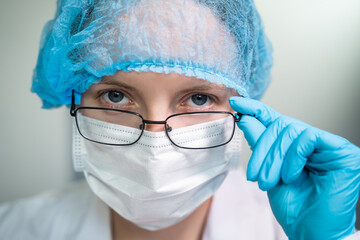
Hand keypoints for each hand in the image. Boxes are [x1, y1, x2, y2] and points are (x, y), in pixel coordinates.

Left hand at [229, 97, 359, 239]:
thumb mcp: (268, 171)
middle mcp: (312, 142)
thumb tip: (247, 118)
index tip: (235, 101)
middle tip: (256, 175)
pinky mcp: (343, 152)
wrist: (309, 232)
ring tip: (270, 181)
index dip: (255, 109)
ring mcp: (328, 146)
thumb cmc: (293, 206)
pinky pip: (309, 138)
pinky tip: (291, 175)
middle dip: (263, 149)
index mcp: (295, 146)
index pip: (275, 119)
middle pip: (280, 125)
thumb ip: (260, 143)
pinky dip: (293, 156)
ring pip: (292, 130)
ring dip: (274, 157)